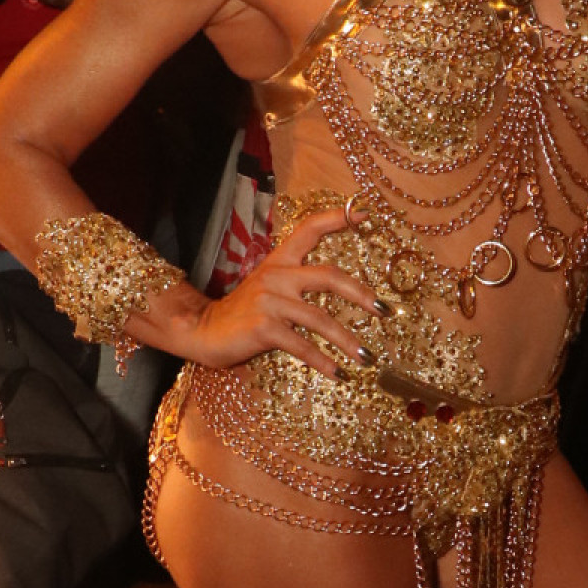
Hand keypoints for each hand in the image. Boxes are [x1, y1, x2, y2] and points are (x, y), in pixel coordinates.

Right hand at [181, 208, 380, 374]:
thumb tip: (342, 291)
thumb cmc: (242, 313)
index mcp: (279, 261)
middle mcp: (277, 275)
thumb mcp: (268, 288)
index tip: (365, 214)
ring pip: (319, 318)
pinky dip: (322, 361)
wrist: (202, 330)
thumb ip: (296, 283)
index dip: (337, 219)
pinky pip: (301, 345)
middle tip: (385, 311)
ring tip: (367, 357)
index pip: (309, 230)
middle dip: (362, 294)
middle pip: (329, 276)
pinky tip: (338, 374)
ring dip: (347, 340)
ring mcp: (269, 301)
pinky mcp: (263, 327)